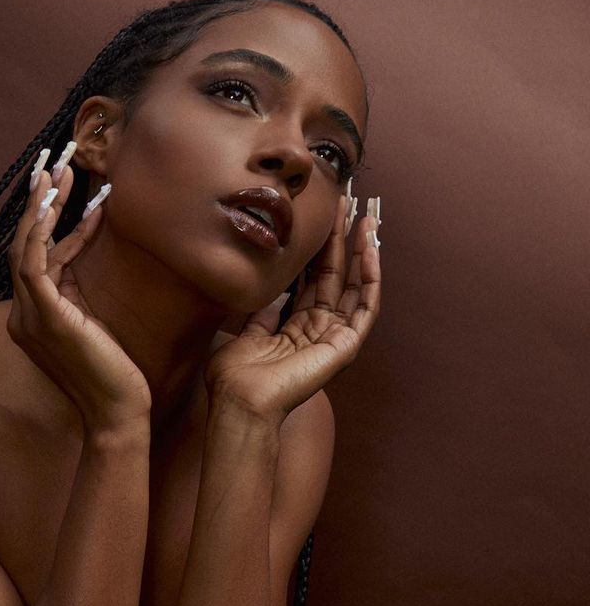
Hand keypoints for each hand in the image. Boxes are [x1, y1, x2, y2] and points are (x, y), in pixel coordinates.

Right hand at [6, 145, 152, 432]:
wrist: (120, 412)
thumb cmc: (119, 374)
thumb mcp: (100, 321)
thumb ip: (87, 290)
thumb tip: (96, 251)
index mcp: (35, 317)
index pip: (39, 256)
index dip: (55, 218)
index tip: (72, 185)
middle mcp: (24, 315)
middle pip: (23, 244)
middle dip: (39, 200)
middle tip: (54, 160)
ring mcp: (29, 317)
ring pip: (25, 247)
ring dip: (40, 205)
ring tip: (57, 169)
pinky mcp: (44, 317)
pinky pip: (33, 262)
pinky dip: (39, 229)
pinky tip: (53, 201)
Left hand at [203, 191, 381, 421]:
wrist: (240, 401)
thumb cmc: (235, 377)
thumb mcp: (245, 332)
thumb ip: (261, 310)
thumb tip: (267, 286)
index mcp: (295, 327)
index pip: (312, 280)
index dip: (318, 250)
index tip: (321, 219)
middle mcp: (318, 330)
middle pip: (337, 276)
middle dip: (343, 240)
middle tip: (348, 204)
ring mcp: (335, 337)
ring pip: (357, 285)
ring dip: (363, 251)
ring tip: (367, 216)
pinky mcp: (346, 344)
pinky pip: (366, 305)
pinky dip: (371, 276)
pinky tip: (370, 247)